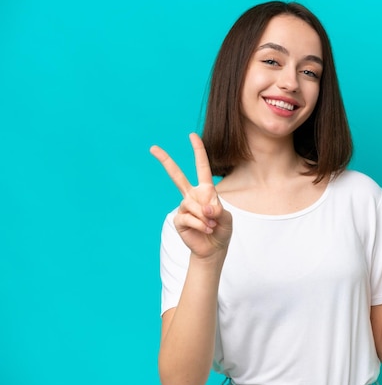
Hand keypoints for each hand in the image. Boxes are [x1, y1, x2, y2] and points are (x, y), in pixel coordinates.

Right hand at [150, 133, 231, 259]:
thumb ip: (218, 209)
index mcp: (206, 190)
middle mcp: (192, 195)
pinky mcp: (179, 219)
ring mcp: (184, 207)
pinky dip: (200, 224)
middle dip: (166, 161)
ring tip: (211, 225)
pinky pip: (189, 217)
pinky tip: (205, 229)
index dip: (198, 151)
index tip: (192, 135)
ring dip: (205, 216)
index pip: (202, 167)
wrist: (213, 249)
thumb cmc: (221, 230)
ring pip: (191, 204)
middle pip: (177, 176)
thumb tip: (204, 207)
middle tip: (152, 147)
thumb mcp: (226, 218)